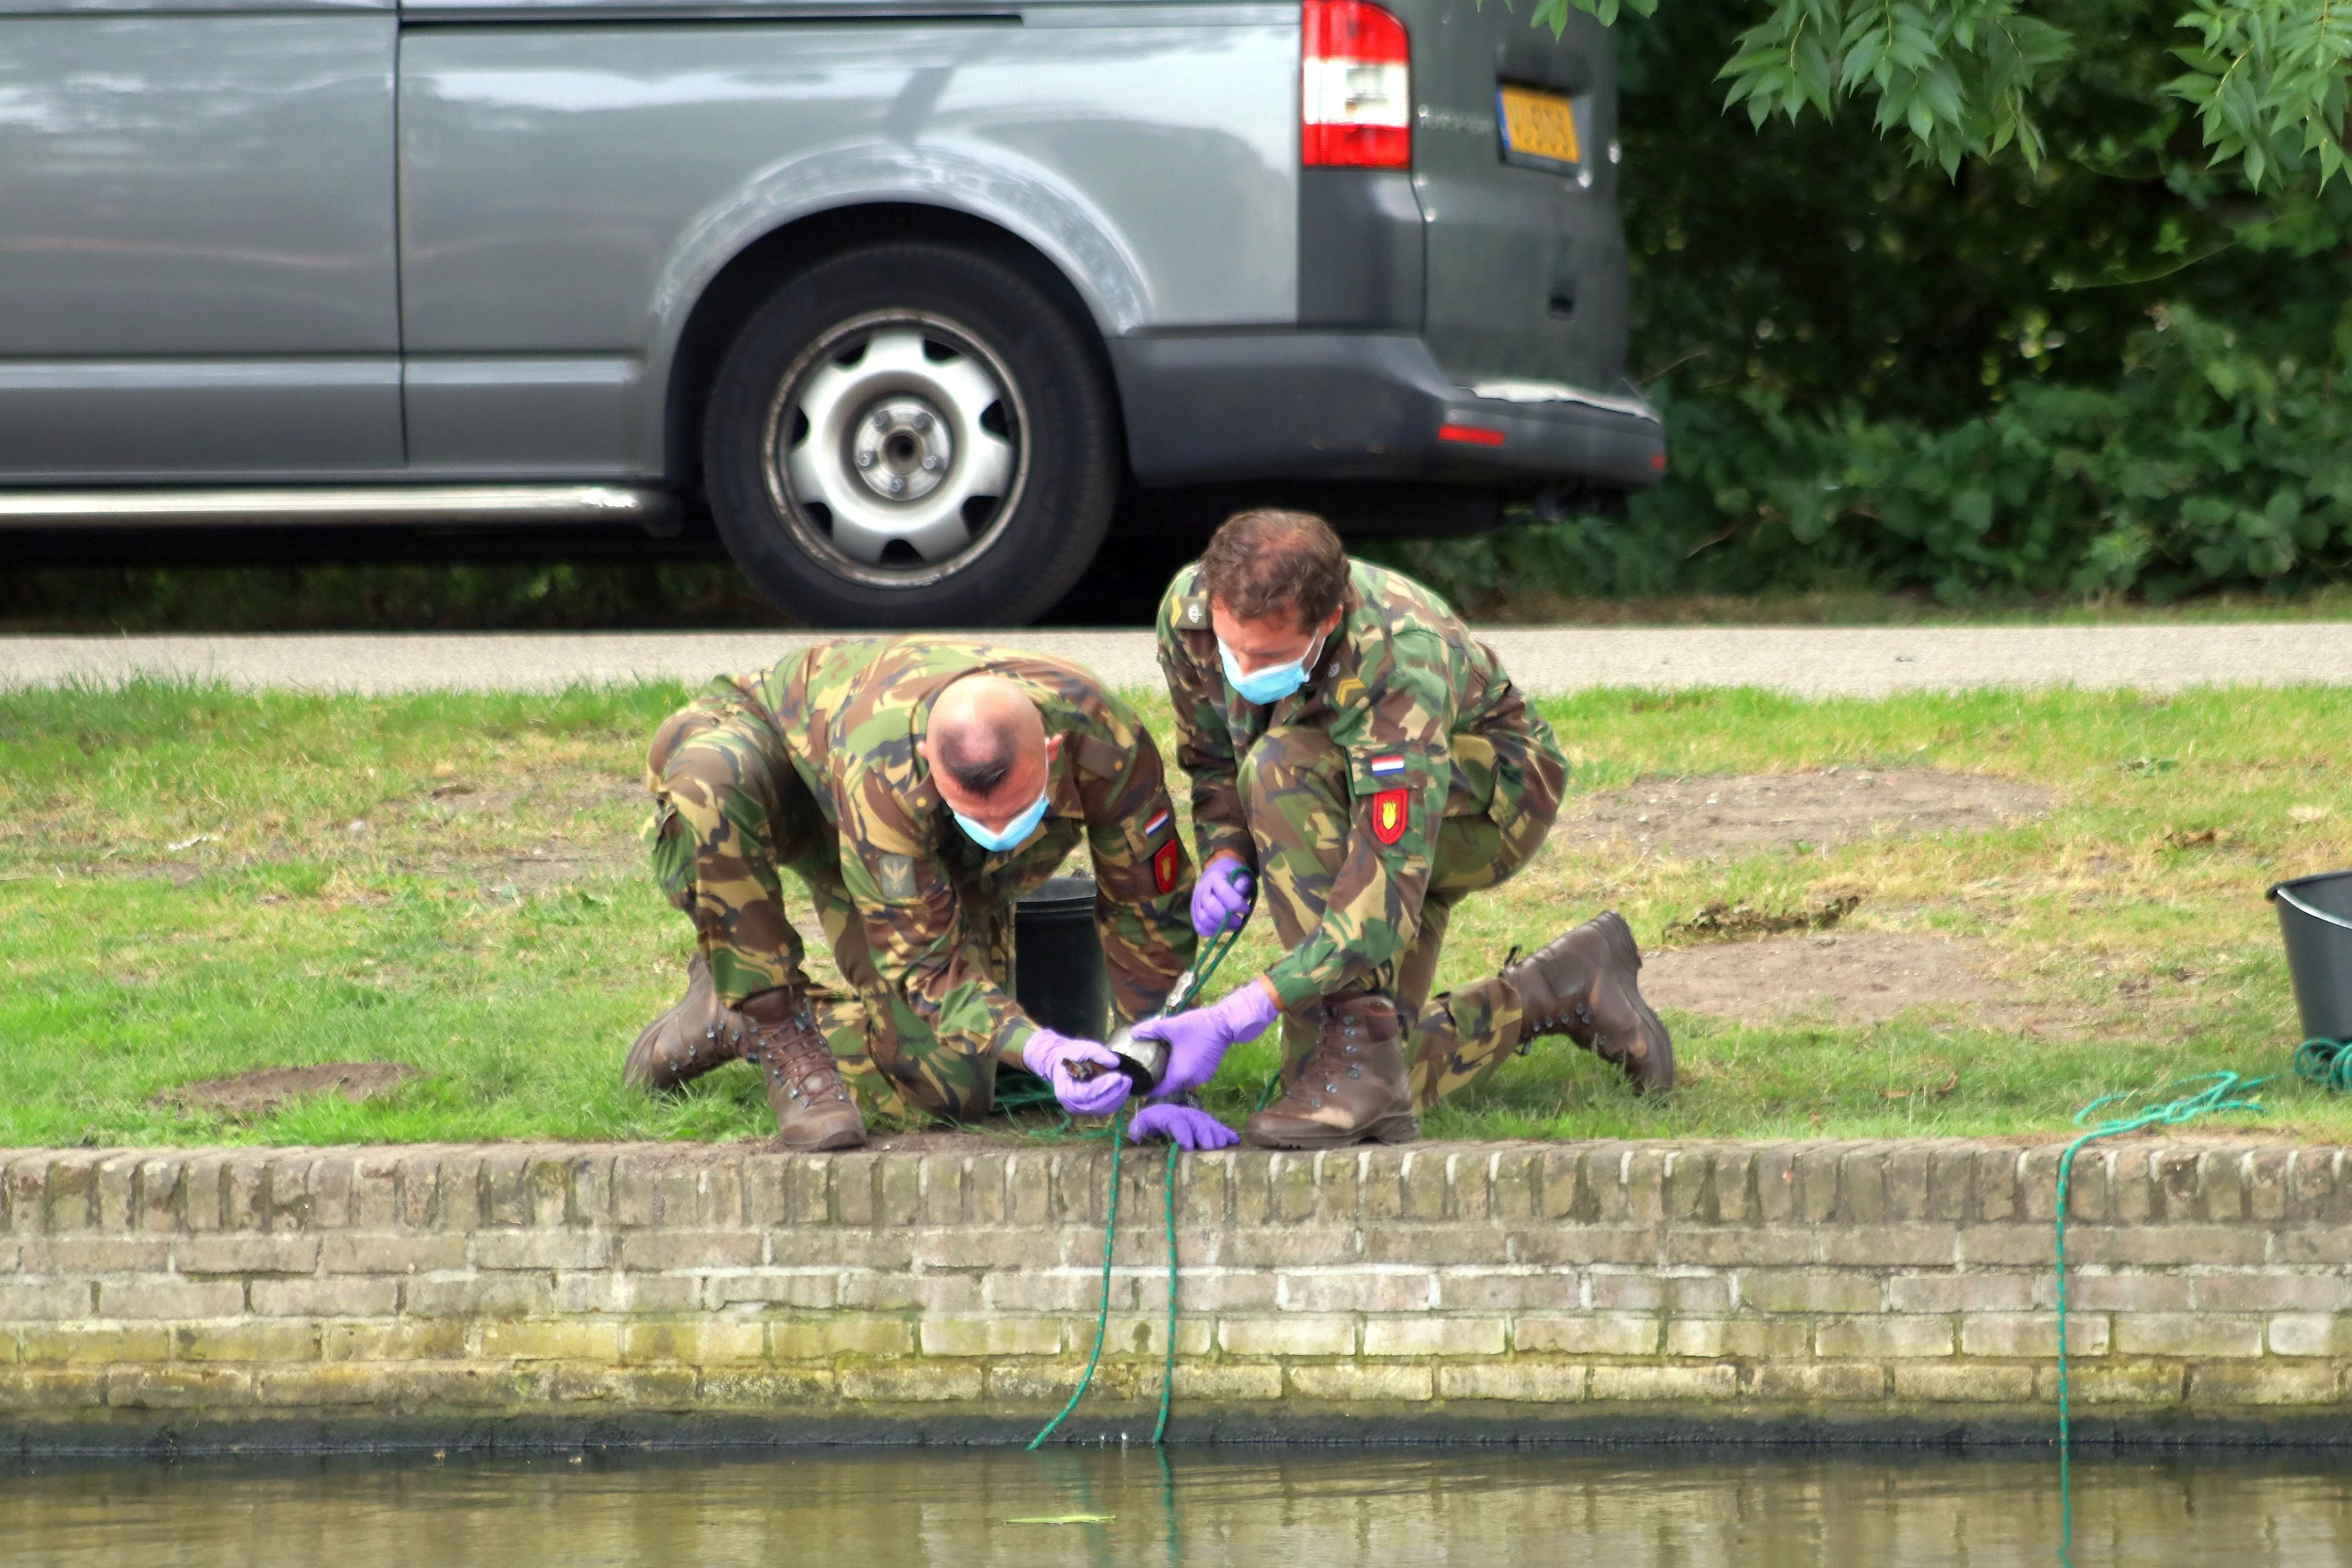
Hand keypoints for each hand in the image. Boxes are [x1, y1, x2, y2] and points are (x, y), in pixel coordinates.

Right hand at [1021, 1029, 1129, 1117]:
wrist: (1061, 1063)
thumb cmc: (1071, 1055)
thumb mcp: (1082, 1048)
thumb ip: (1097, 1053)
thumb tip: (1115, 1063)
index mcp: (1065, 1090)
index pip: (1087, 1093)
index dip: (1104, 1086)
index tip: (1118, 1076)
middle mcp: (1071, 1104)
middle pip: (1096, 1104)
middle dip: (1115, 1093)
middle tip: (1127, 1080)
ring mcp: (1080, 1109)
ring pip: (1102, 1109)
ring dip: (1118, 1097)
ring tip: (1127, 1083)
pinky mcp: (1089, 1109)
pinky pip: (1104, 1108)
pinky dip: (1116, 1100)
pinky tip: (1123, 1089)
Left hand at [1128, 1102, 1239, 1150]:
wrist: (1162, 1111)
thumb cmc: (1151, 1122)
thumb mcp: (1141, 1123)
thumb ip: (1138, 1128)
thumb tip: (1135, 1134)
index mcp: (1168, 1115)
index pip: (1176, 1121)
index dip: (1183, 1132)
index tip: (1188, 1146)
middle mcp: (1186, 1114)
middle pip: (1197, 1123)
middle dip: (1204, 1134)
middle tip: (1210, 1148)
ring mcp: (1199, 1117)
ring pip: (1210, 1124)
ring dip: (1217, 1134)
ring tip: (1223, 1146)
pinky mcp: (1207, 1122)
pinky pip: (1219, 1126)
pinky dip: (1227, 1133)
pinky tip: (1235, 1141)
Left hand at [1130, 980, 1280, 1098]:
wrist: (1225, 1024)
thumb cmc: (1198, 1026)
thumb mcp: (1171, 1026)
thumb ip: (1151, 1030)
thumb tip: (1133, 1033)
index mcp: (1181, 1074)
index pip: (1161, 1091)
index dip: (1149, 1090)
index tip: (1139, 1086)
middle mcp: (1192, 1080)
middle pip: (1171, 1087)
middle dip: (1160, 1083)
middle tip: (1147, 1073)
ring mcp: (1203, 1077)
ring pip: (1182, 1082)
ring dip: (1172, 1077)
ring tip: (1159, 1067)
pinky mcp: (1209, 1072)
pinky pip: (1191, 1077)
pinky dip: (1183, 1073)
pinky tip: (1176, 1061)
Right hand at [1191, 855, 1253, 939]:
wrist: (1217, 879)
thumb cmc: (1233, 879)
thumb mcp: (1242, 877)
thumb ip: (1242, 884)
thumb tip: (1239, 893)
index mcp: (1214, 877)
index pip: (1223, 892)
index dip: (1236, 904)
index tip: (1246, 909)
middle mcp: (1201, 890)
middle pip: (1210, 908)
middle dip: (1227, 918)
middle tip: (1239, 921)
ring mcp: (1195, 903)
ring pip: (1203, 920)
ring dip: (1220, 927)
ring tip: (1233, 925)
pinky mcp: (1194, 915)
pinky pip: (1200, 928)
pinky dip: (1212, 932)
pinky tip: (1224, 928)